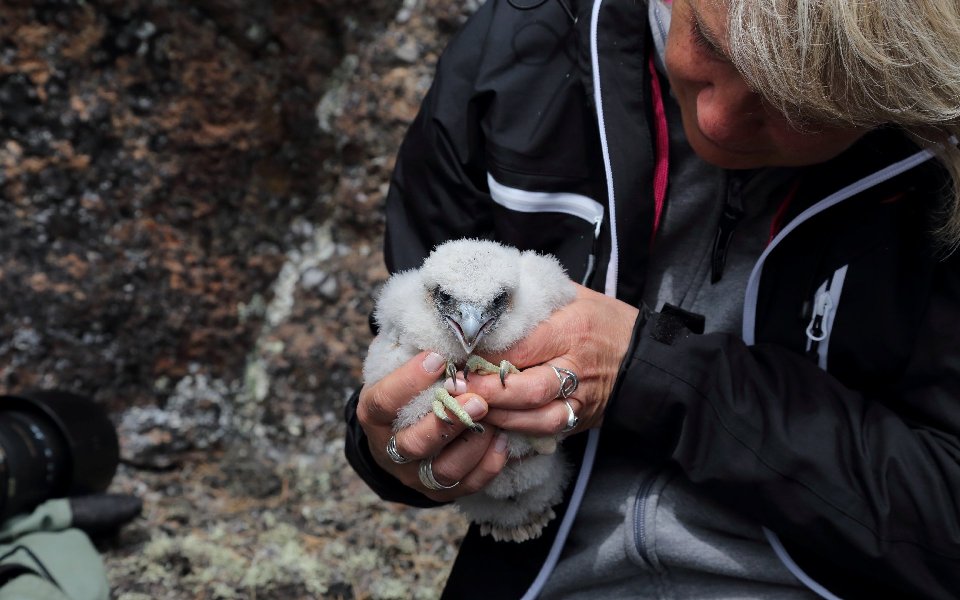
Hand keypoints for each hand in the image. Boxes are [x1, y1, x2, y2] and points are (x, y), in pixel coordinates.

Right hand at [356, 350, 511, 500]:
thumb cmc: (405, 391)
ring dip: (471, 445)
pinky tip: (504, 440)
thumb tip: (443, 322)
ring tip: (494, 420)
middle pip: (414, 443)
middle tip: (478, 400)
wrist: (397, 435)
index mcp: (373, 415)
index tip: (437, 359)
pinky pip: (467, 485)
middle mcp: (390, 449)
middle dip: (448, 421)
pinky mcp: (439, 491)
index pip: (382, 402)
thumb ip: (412, 350)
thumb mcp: (396, 367)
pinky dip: (488, 464)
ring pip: (442, 470)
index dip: (407, 382)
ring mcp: (414, 475)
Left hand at [446, 284, 638, 435]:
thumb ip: (535, 296)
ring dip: (502, 418)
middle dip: (489, 392)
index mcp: (572, 329)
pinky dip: (521, 431)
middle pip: (529, 389)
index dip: (486, 356)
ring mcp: (583, 398)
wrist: (646, 355)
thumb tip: (491, 293)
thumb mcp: (573, 295)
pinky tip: (497, 425)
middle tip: (458, 388)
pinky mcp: (584, 418)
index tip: (459, 356)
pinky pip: (550, 432)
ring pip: (539, 417)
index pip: (522, 347)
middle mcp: (578, 366)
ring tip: (473, 409)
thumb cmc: (605, 319)